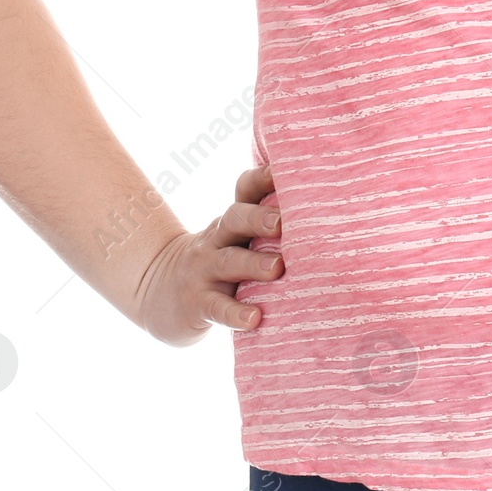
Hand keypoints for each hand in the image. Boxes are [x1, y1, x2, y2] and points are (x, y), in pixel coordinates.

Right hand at [133, 162, 283, 344]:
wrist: (162, 294)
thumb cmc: (222, 264)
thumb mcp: (239, 240)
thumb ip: (271, 227)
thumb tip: (329, 215)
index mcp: (234, 221)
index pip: (246, 191)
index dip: (263, 178)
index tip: (284, 171)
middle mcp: (218, 238)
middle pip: (235, 219)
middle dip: (259, 218)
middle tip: (283, 223)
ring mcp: (204, 270)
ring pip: (228, 261)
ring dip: (253, 264)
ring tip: (277, 268)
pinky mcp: (197, 302)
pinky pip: (217, 307)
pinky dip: (235, 313)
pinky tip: (254, 319)